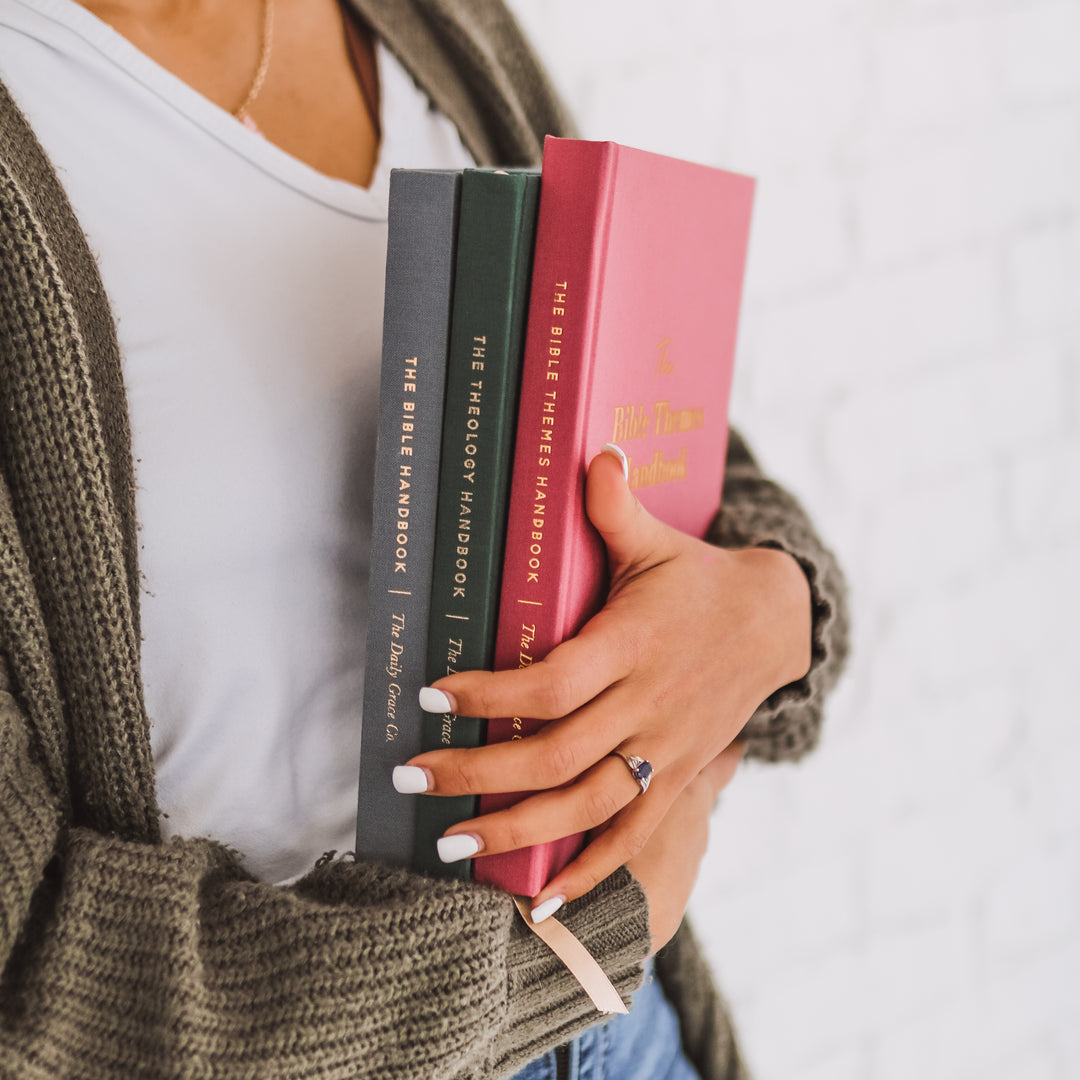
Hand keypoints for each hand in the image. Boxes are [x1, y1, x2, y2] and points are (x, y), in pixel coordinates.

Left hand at [403, 446, 810, 911]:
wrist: (774, 626)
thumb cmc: (699, 578)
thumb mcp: (659, 541)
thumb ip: (615, 506)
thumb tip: (594, 449)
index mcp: (632, 645)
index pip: (551, 683)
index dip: (490, 696)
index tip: (431, 696)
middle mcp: (646, 706)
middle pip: (554, 755)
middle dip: (477, 773)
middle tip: (412, 777)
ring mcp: (664, 751)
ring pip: (586, 806)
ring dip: (517, 830)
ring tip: (452, 844)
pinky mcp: (677, 778)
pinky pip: (633, 837)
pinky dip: (590, 875)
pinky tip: (544, 906)